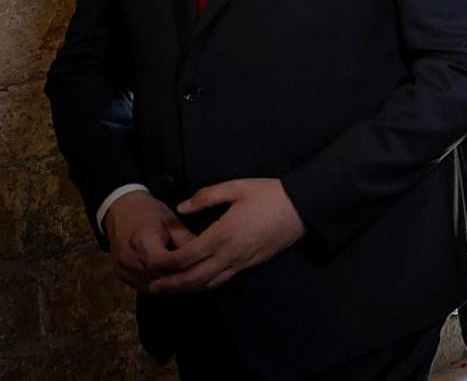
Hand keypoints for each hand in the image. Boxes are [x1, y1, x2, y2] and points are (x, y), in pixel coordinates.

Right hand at [103, 190, 195, 290]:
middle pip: (160, 278)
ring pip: (152, 287)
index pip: (166, 263)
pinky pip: (143, 287)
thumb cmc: (147, 211)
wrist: (120, 210)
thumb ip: (185, 238)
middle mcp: (129, 259)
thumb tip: (205, 253)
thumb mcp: (170, 219)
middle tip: (202, 277)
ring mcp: (122, 269)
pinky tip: (174, 283)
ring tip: (191, 281)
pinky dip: (160, 286)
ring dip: (172, 286)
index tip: (203, 265)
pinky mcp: (121, 275)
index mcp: (141, 241)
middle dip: (182, 279)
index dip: (185, 266)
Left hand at [148, 178, 304, 292]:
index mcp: (222, 234)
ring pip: (209, 284)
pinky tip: (199, 282)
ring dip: (187, 289)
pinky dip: (206, 285)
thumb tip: (181, 207)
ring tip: (171, 288)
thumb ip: (207, 196)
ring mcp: (242, 262)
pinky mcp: (252, 264)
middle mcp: (229, 253)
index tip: (153, 263)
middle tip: (153, 286)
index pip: (187, 256)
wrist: (303, 207)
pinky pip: (223, 280)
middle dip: (172, 284)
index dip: (167, 263)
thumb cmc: (270, 194)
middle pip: (194, 278)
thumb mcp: (237, 187)